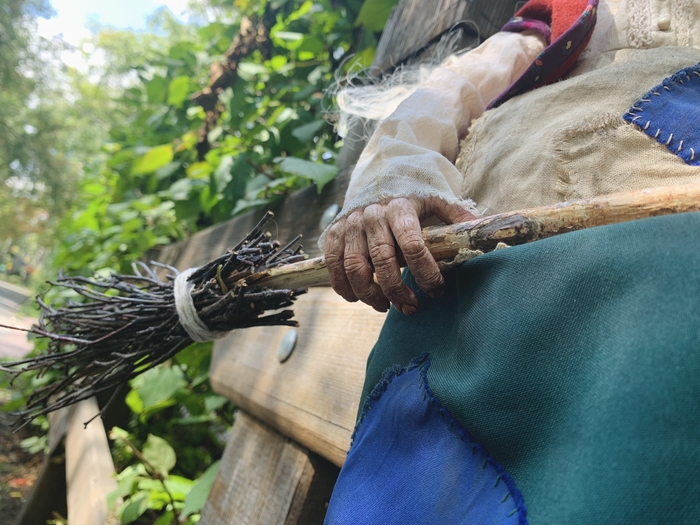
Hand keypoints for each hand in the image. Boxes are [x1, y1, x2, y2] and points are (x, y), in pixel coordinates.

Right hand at [324, 196, 475, 314]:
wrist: (378, 178)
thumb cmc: (412, 197)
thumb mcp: (437, 200)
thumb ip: (456, 216)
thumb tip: (482, 229)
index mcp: (401, 207)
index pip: (412, 245)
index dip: (425, 272)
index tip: (436, 290)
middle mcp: (373, 215)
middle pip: (382, 260)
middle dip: (397, 290)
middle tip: (411, 308)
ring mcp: (351, 224)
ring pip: (355, 267)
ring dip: (370, 294)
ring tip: (386, 307)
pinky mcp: (335, 232)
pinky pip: (334, 265)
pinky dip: (343, 286)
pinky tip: (357, 299)